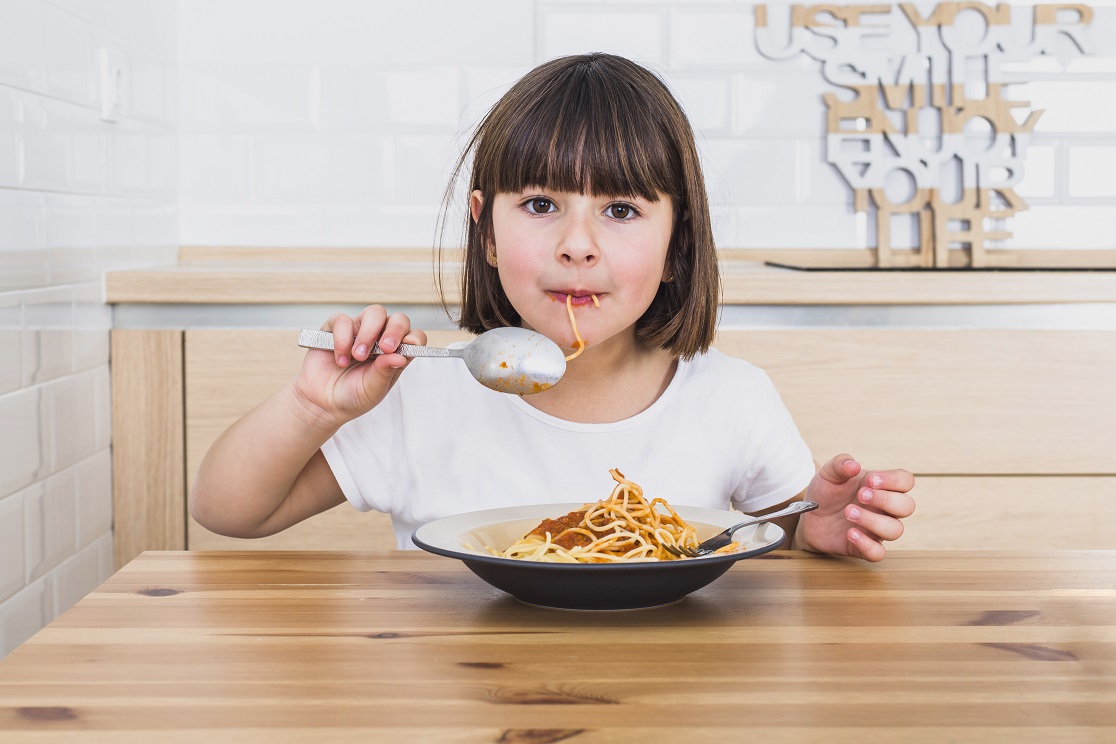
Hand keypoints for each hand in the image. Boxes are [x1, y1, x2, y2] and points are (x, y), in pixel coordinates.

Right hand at [291, 305, 426, 428]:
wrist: (322, 403)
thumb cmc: (352, 397)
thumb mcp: (373, 389)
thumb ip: (385, 372)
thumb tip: (401, 356)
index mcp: (395, 354)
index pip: (414, 337)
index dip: (414, 338)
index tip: (409, 345)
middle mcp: (380, 339)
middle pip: (397, 319)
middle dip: (394, 330)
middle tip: (385, 348)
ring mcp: (359, 331)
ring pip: (374, 313)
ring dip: (368, 333)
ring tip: (358, 356)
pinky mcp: (336, 329)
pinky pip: (343, 320)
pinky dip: (342, 339)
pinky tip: (340, 359)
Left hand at [798, 454, 914, 561]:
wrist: (808, 516)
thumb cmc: (825, 493)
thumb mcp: (828, 474)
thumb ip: (840, 465)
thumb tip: (854, 465)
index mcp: (880, 487)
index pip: (905, 481)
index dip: (894, 480)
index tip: (871, 480)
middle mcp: (884, 509)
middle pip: (907, 506)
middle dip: (886, 500)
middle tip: (861, 495)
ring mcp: (876, 529)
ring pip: (895, 530)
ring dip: (873, 521)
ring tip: (848, 512)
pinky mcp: (864, 547)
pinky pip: (878, 553)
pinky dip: (867, 544)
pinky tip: (850, 533)